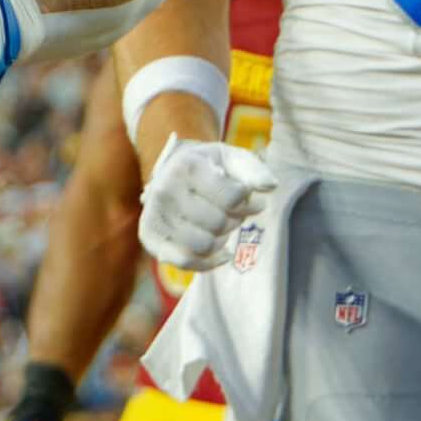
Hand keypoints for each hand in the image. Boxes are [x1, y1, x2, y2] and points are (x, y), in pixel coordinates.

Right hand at [139, 135, 274, 273]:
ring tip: (221, 226)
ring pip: (205, 245)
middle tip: (232, 212)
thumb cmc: (209, 167)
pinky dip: (210, 261)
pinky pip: (187, 262)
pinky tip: (221, 251)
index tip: (248, 198)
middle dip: (233, 219)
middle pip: (219, 223)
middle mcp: (164, 190)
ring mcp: (154, 216)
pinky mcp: (150, 238)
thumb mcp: (231, 158)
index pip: (232, 198)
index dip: (248, 202)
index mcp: (186, 166)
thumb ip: (253, 170)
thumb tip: (270, 186)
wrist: (171, 172)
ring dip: (221, 238)